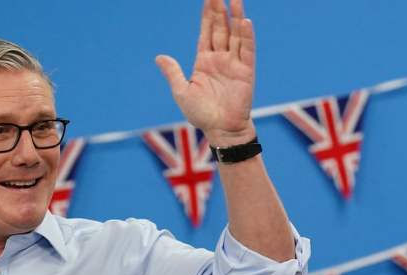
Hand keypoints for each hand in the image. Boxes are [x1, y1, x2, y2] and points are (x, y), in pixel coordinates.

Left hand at [155, 0, 256, 145]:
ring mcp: (234, 64)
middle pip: (220, 28)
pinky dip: (246, 36)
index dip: (207, 14)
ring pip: (235, 34)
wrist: (221, 130)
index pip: (206, 31)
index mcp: (204, 60)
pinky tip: (245, 22)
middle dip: (219, 8)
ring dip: (235, 16)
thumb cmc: (201, 114)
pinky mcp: (246, 72)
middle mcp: (220, 58)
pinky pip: (246, 50)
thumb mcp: (182, 91)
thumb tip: (159, 57)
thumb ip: (173, 72)